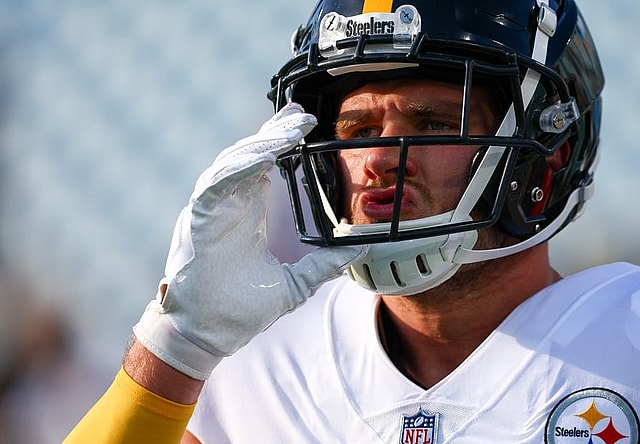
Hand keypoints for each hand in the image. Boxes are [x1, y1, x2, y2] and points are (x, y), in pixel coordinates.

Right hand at [133, 103, 366, 379]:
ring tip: (289, 130)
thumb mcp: (294, 283)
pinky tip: (264, 154)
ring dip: (261, 144)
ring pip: (233, 163)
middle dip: (274, 134)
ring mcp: (211, 210)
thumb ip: (322, 264)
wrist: (207, 335)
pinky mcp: (198, 218)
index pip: (263, 168)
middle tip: (300, 115)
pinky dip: (240, 166)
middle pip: (249, 157)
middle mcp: (227, 206)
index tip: (303, 124)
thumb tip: (357, 253)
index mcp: (246, 215)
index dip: (279, 144)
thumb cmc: (240, 310)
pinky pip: (218, 183)